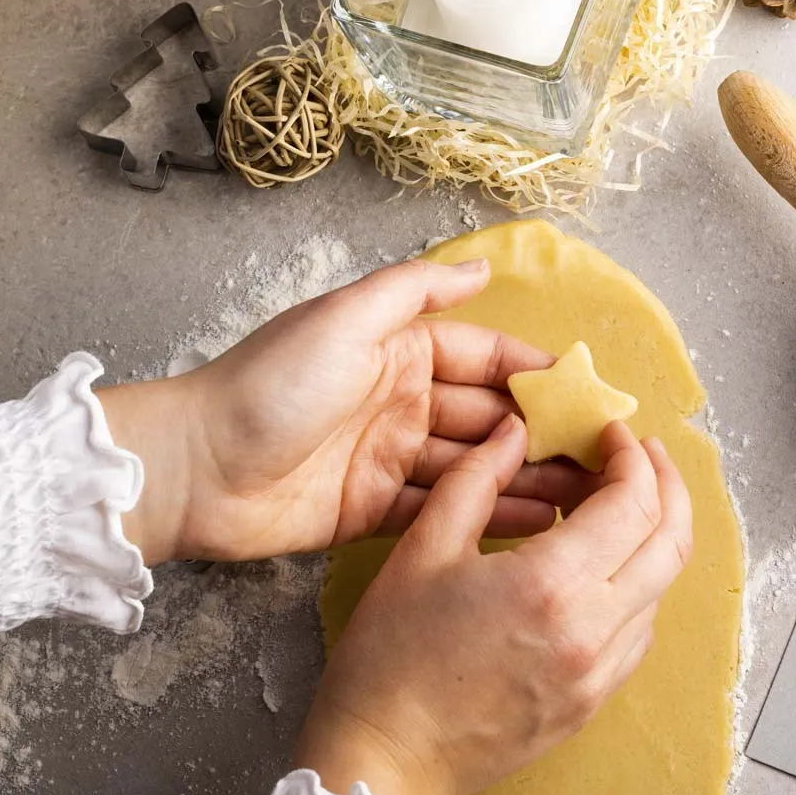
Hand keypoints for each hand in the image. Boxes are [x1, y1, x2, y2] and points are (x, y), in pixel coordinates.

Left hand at [99, 259, 593, 564]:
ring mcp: (390, 457)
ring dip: (523, 479)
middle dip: (542, 436)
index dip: (536, 374)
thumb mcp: (345, 319)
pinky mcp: (375, 509)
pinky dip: (484, 516)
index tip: (589, 397)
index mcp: (398, 349)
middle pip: (487, 416)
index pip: (484, 357)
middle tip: (601, 464)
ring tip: (583, 502)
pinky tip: (533, 527)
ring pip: (472, 467)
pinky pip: (442, 509)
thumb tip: (486, 267)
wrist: (195, 468)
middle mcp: (402, 399)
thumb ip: (415, 291)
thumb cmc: (272, 384)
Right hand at [294, 416, 691, 794]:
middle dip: (666, 486)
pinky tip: (601, 568)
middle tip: (640, 454)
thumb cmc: (393, 654)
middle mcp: (594, 630)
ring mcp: (600, 674)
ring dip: (653, 535)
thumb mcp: (423, 548)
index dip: (632, 457)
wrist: (386, 759)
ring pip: (662, 588)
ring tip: (615, 504)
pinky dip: (637, 585)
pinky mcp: (593, 702)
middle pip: (671, 543)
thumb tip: (514, 430)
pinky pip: (639, 631)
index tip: (611, 433)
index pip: (634, 504)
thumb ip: (476, 479)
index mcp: (552, 584)